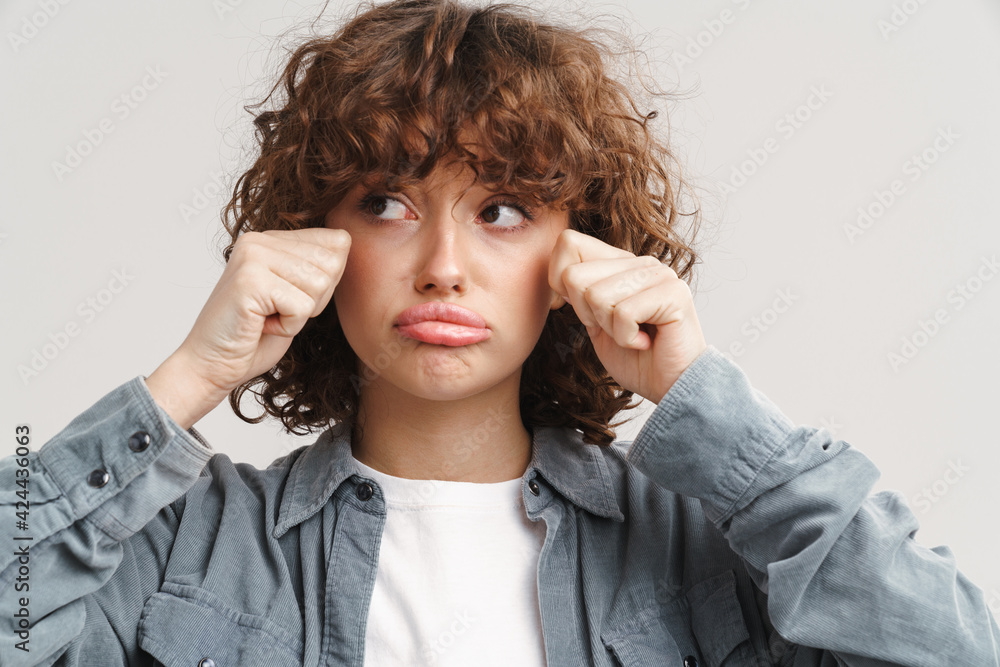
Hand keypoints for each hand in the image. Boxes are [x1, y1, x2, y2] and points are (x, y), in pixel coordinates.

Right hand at [175, 228, 351, 397]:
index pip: (337, 243)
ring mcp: (252, 256)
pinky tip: (260, 325)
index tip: (289, 299)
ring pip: (320, 284)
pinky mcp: (250, 279)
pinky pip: (302, 306)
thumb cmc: (254, 336)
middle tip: (277, 311)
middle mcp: (260, 239)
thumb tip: (345, 241)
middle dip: (314, 300)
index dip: (325, 283)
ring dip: (299, 314)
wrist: (211, 365)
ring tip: (267, 317)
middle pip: (332, 264)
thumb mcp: (296, 295)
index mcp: (272, 239)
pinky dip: (288, 326)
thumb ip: (317, 267)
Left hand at [548, 229, 706, 403]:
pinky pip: (623, 313)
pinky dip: (627, 338)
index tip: (583, 312)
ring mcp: (659, 274)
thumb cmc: (635, 359)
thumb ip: (579, 295)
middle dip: (586, 313)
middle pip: (574, 275)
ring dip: (610, 328)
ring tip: (634, 335)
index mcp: (619, 264)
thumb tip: (558, 276)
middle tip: (616, 328)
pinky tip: (646, 342)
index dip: (558, 282)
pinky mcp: (674, 294)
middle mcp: (640, 262)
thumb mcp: (596, 323)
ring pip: (597, 295)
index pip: (568, 243)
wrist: (670, 387)